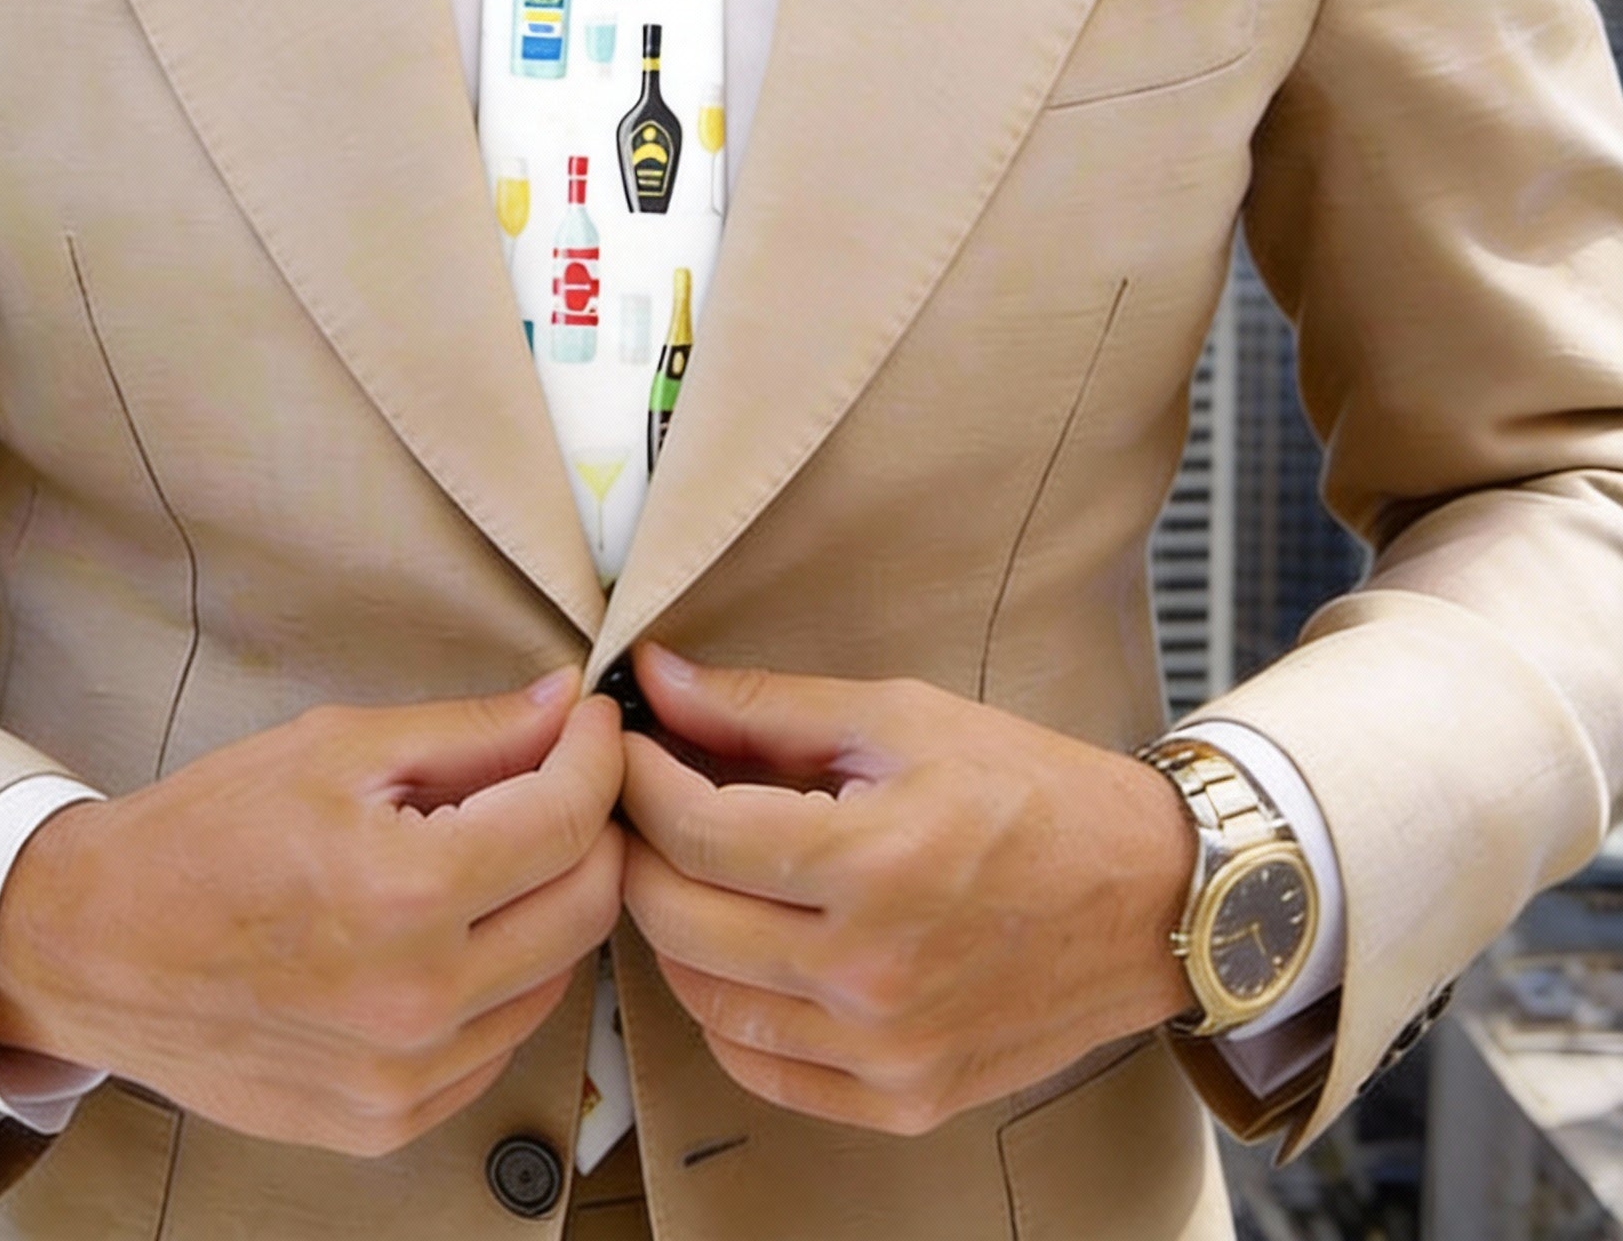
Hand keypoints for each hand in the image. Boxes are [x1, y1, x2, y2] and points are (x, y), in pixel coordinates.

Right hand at [0, 672, 624, 1156]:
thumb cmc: (204, 836)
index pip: (569, 819)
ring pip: (557, 977)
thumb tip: (565, 705)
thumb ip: (471, 731)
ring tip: (493, 854)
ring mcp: (404, 1076)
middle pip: (588, 905)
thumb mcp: (337, 748)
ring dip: (549, 904)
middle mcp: (417, 999)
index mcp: (405, 891)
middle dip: (592, 827)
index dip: (597, 755)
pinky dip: (502, 979)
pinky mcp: (387, 1121)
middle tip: (559, 780)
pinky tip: (452, 932)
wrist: (94, 948)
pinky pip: (499, 1042)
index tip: (591, 725)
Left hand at [619, 643, 1194, 1136]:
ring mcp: (886, 1050)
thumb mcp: (901, 718)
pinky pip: (761, 1070)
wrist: (1150, 896)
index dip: (638, 779)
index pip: (694, 831)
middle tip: (642, 802)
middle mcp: (872, 973)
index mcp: (874, 863)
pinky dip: (725, 1011)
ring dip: (672, 929)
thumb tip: (657, 678)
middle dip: (638, 848)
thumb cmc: (1032, 792)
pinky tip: (738, 949)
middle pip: (678, 920)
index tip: (627, 745)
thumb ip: (765, 707)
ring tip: (688, 868)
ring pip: (704, 1002)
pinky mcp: (903, 1098)